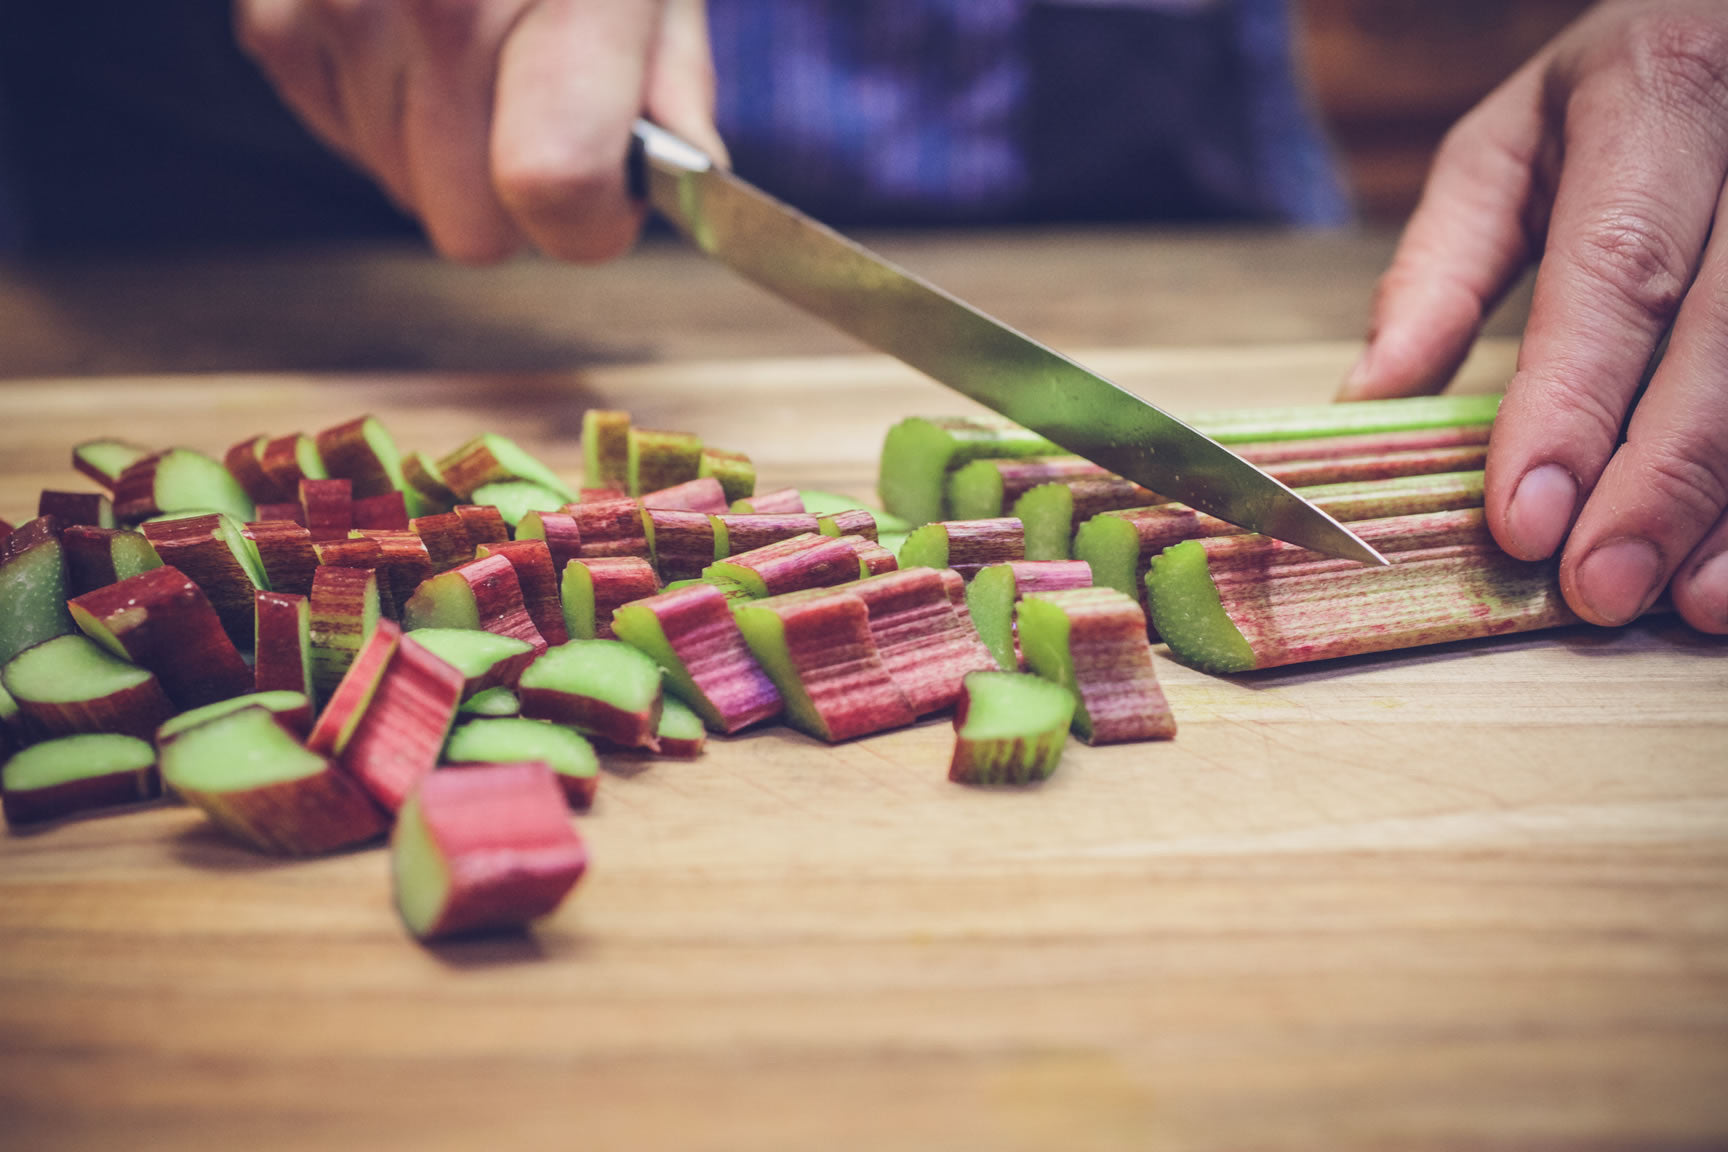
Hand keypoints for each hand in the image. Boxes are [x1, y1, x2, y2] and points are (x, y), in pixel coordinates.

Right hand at [233, 0, 725, 262]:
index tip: (609, 201)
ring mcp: (339, 10)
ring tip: (478, 47)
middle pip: (470, 224)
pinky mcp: (275, 21)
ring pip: (404, 191)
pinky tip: (417, 36)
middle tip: (545, 121)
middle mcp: (434, 3)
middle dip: (520, 201)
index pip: (554, 185)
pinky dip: (388, 112)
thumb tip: (684, 183)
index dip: (592, 223)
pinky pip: (344, 139)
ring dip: (450, 150)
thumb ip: (673, 81)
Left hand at [1339, 0, 1727, 633]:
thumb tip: (1366, 400)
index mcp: (1659, 93)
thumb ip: (1440, 268)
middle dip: (1662, 477)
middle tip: (1598, 589)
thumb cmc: (1616, 97)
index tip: (1526, 520)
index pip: (1617, 269)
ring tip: (1689, 601)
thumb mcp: (1509, 147)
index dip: (1574, 404)